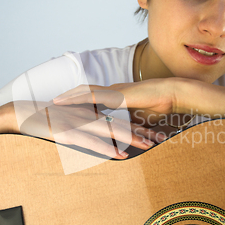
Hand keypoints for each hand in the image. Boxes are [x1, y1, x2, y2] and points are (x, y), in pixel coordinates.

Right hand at [12, 100, 163, 159]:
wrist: (22, 114)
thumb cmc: (46, 120)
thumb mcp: (70, 121)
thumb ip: (86, 126)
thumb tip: (100, 134)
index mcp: (90, 113)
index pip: (118, 120)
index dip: (136, 127)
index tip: (154, 134)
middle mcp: (88, 116)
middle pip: (120, 124)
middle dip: (140, 132)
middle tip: (159, 140)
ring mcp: (78, 123)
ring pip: (110, 131)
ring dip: (130, 139)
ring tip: (147, 146)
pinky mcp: (68, 132)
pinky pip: (91, 141)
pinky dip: (106, 148)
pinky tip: (118, 154)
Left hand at [53, 79, 182, 127]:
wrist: (171, 94)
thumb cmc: (161, 105)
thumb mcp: (143, 118)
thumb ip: (133, 124)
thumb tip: (130, 133)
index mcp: (119, 95)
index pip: (96, 97)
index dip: (82, 101)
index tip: (70, 105)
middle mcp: (113, 91)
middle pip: (86, 92)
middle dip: (70, 97)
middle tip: (55, 102)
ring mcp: (113, 91)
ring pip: (84, 92)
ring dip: (68, 96)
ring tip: (53, 101)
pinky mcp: (115, 94)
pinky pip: (90, 95)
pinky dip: (74, 97)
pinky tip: (62, 101)